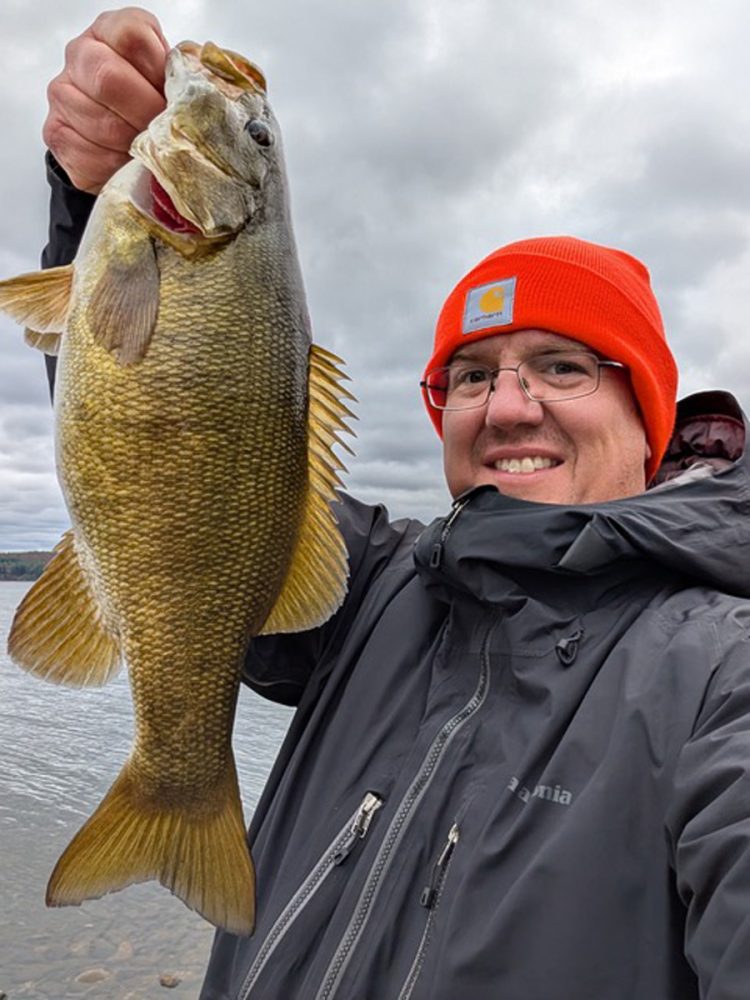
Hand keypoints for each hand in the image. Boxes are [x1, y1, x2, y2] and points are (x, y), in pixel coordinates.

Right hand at [44, 7, 169, 193]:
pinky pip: (90, 155)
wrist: (118, 138)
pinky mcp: (57, 134)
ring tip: (152, 152)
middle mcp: (81, 55)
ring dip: (135, 146)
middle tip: (166, 134)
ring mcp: (63, 94)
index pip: (132, 37)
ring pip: (102, 123)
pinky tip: (130, 165)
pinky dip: (118, 167)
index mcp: (111, 31)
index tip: (173, 95)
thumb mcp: (172, 81)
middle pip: (110, 79)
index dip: (158, 71)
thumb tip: (201, 95)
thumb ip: (183, 77)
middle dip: (147, 113)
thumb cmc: (153, 102)